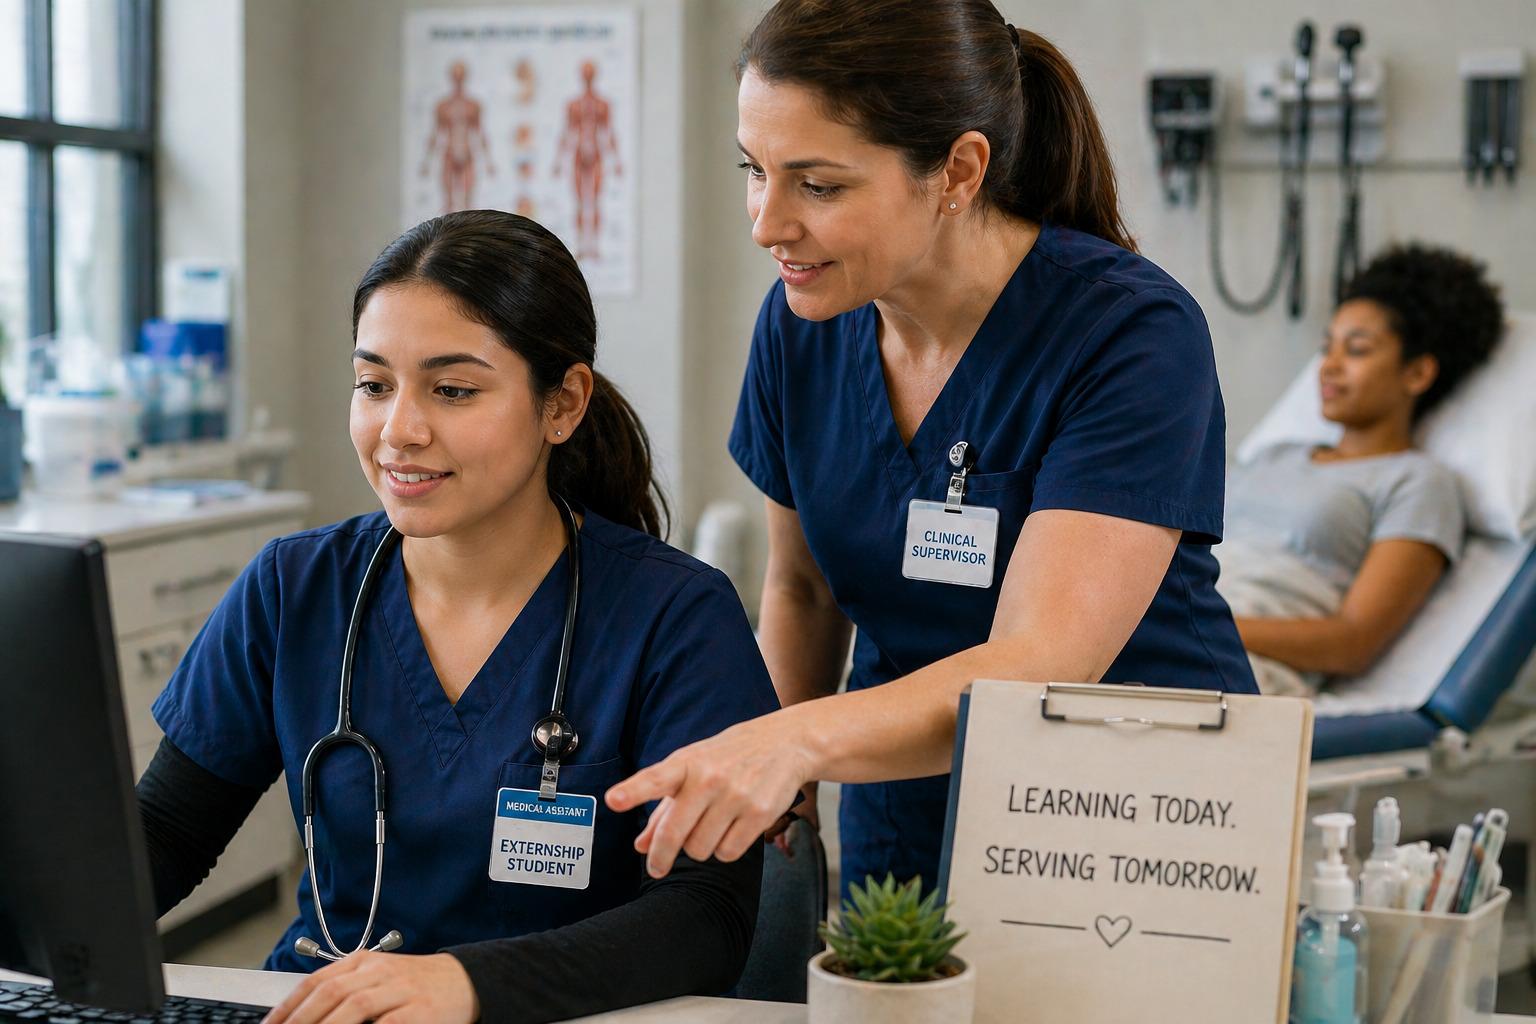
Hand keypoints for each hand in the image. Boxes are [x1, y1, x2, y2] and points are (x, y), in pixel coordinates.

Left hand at [260, 951, 478, 1023]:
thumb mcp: (378, 978)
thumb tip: (302, 1015)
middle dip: (301, 1021)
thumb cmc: (416, 985)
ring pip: (355, 1007)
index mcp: (364, 962)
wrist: (466, 981)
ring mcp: (401, 991)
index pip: (317, 981)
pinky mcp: (420, 1012)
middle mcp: (380, 972)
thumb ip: (345, 990)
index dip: (288, 1006)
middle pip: (331, 993)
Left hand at [607, 711, 814, 876]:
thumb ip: (663, 807)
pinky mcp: (761, 812)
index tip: (614, 799)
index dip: (634, 790)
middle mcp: (710, 777)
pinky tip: (732, 829)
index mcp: (687, 762)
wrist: (785, 742)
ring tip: (711, 826)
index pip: (656, 777)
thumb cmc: (729, 756)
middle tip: (657, 867)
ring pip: (700, 850)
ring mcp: (737, 794)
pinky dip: (725, 849)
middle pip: (675, 834)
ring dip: (700, 847)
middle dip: (661, 857)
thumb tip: (640, 845)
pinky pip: (728, 853)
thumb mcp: (693, 768)